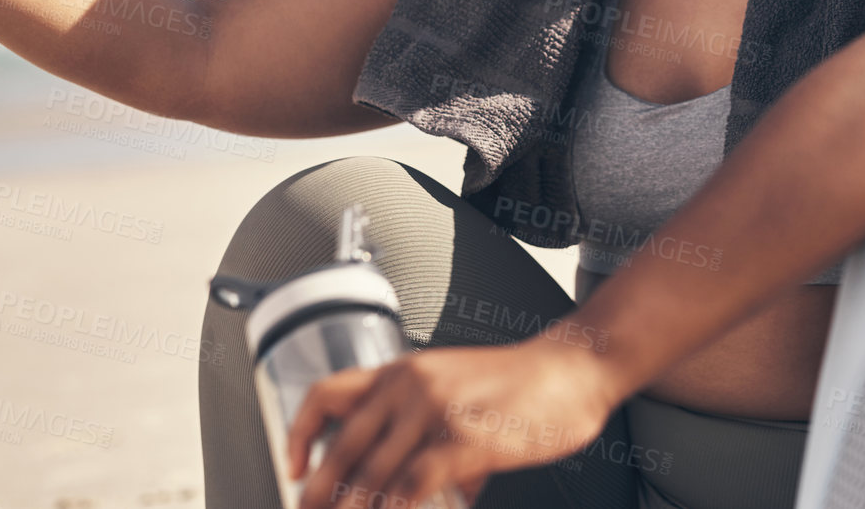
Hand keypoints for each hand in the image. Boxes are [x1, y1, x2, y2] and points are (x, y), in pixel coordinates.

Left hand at [287, 337, 622, 508]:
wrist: (572, 369)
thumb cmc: (523, 381)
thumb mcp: (461, 389)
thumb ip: (435, 433)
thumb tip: (439, 489)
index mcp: (404, 371)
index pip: (328, 395)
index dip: (299, 435)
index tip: (292, 469)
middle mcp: (411, 386)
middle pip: (341, 446)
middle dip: (317, 492)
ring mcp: (437, 411)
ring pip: (371, 472)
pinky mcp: (466, 438)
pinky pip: (413, 484)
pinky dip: (394, 507)